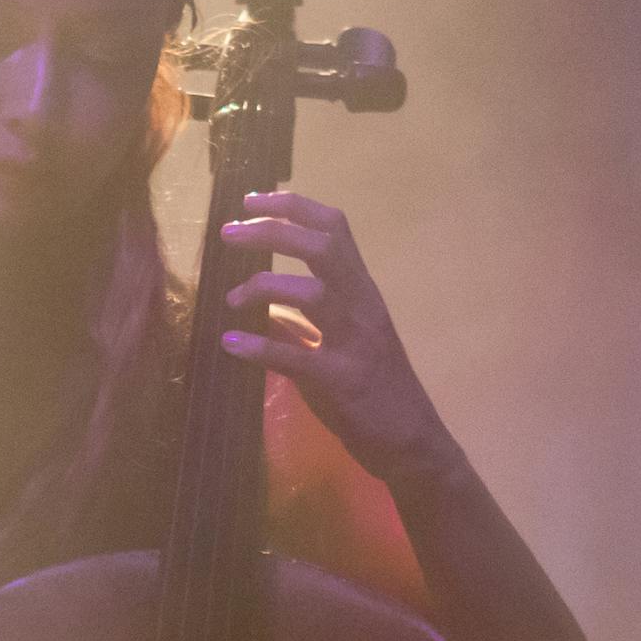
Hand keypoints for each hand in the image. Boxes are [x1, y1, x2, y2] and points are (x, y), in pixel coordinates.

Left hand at [219, 190, 450, 483]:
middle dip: (273, 231)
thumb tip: (261, 307)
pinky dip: (260, 347)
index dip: (293, 206)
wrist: (412, 441)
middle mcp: (363, 306)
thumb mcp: (340, 343)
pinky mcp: (344, 381)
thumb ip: (304, 321)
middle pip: (323, 247)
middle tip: (229, 232)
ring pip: (314, 293)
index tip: (252, 199)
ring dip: (264, 287)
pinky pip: (298, 357)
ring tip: (229, 298)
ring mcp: (356, 343)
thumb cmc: (374, 389)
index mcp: (363, 291)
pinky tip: (230, 343)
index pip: (335, 228)